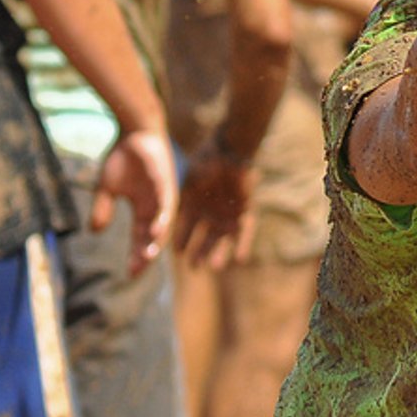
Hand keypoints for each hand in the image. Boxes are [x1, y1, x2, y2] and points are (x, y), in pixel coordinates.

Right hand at [92, 129, 177, 275]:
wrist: (135, 131)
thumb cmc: (123, 157)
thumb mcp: (107, 187)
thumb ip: (103, 208)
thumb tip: (94, 231)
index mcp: (143, 210)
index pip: (140, 239)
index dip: (135, 255)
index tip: (128, 274)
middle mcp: (156, 207)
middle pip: (152, 238)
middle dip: (145, 255)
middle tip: (136, 272)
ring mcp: (163, 196)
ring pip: (162, 225)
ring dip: (155, 241)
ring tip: (147, 258)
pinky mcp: (167, 184)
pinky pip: (167, 205)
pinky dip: (162, 219)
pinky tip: (155, 232)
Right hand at [173, 138, 256, 269]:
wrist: (233, 149)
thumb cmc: (209, 159)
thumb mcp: (194, 175)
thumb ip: (187, 192)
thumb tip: (171, 212)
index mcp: (194, 205)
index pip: (185, 228)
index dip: (182, 240)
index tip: (177, 252)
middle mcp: (210, 213)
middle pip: (204, 238)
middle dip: (199, 252)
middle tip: (194, 267)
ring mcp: (228, 213)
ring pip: (222, 238)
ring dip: (219, 252)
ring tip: (215, 267)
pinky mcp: (245, 211)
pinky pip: (245, 230)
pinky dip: (243, 243)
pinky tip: (240, 258)